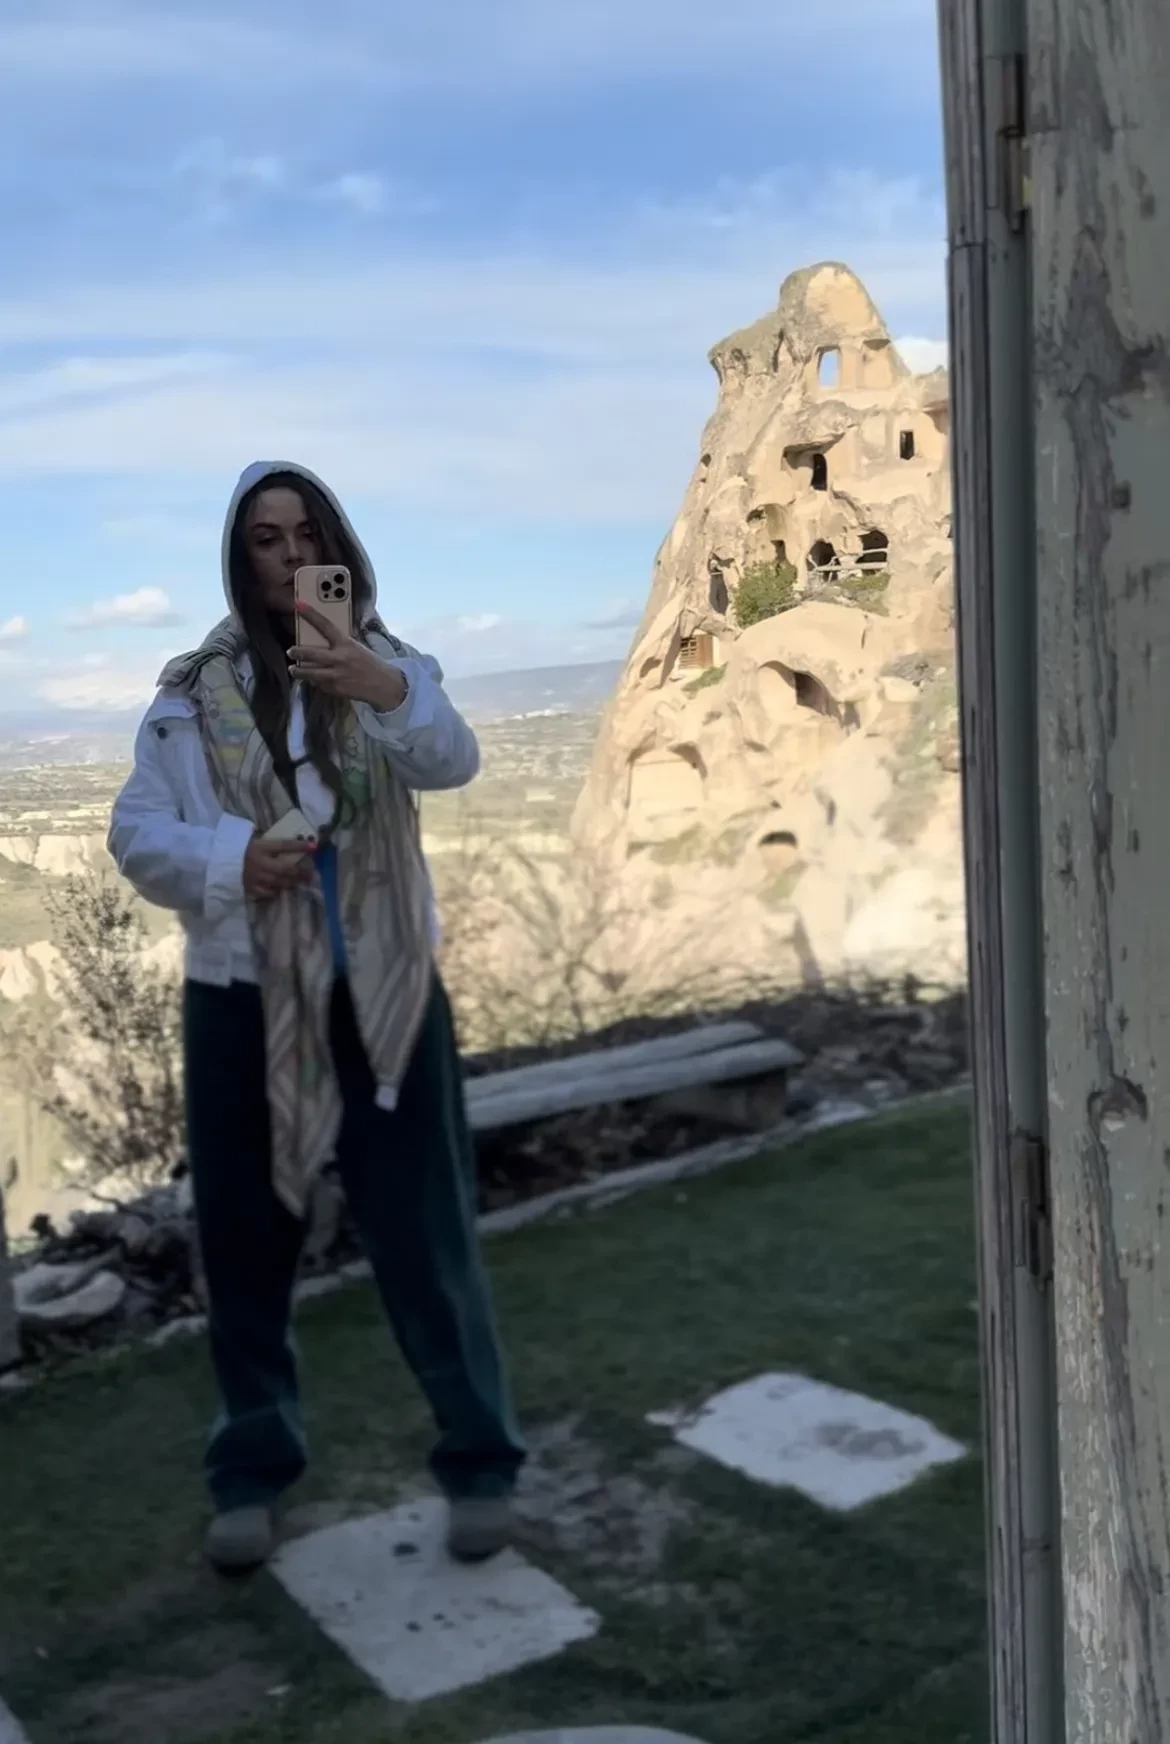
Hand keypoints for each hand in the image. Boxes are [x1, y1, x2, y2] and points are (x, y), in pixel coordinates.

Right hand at [243, 837, 315, 899]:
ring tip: (300, 883)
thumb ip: (269, 842)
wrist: (219, 860)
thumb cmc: (238, 847)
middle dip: (300, 872)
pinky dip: (276, 891)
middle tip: (312, 875)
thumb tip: (287, 842)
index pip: (284, 845)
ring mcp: (255, 877)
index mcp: (260, 847)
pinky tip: (280, 889)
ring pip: (279, 882)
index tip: (314, 846)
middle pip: (285, 868)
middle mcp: (260, 862)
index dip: (300, 846)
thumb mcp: (253, 839)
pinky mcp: (250, 888)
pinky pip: (267, 892)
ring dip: (291, 882)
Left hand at [288, 605, 408, 711]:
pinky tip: (314, 680)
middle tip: (290, 651)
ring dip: (299, 671)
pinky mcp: (335, 689)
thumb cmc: (370, 664)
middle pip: (311, 653)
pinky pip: (319, 684)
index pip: (325, 626)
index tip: (299, 605)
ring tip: (293, 669)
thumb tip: (323, 639)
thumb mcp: (357, 648)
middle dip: (297, 652)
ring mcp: (336, 675)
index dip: (311, 615)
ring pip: (309, 672)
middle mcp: (339, 658)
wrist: (383, 685)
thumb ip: (341, 644)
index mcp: (346, 644)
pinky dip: (315, 681)